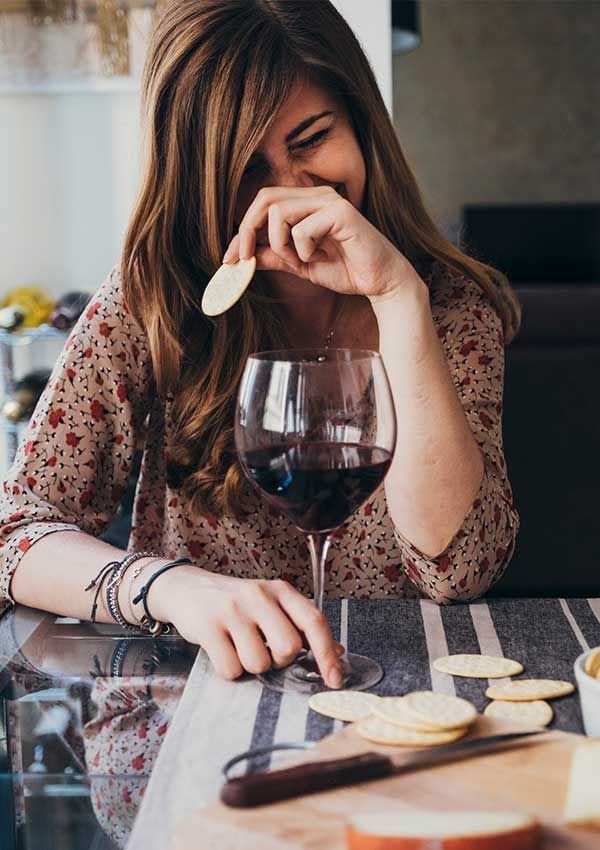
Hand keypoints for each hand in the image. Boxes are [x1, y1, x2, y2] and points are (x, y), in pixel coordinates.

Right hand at [154, 565, 345, 687]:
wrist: (188, 589)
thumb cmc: (237, 603)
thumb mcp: (271, 605)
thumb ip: (301, 626)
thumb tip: (338, 653)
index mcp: (280, 590)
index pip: (314, 621)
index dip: (327, 654)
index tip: (335, 679)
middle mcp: (258, 595)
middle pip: (289, 647)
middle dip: (280, 660)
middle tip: (266, 650)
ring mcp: (232, 609)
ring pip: (259, 663)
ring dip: (251, 666)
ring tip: (240, 647)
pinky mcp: (208, 626)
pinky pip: (231, 669)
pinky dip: (229, 670)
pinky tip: (223, 650)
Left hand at [222, 186, 415, 298]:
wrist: (380, 282)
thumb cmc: (346, 270)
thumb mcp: (300, 265)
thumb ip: (275, 256)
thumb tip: (244, 255)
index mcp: (307, 202)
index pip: (263, 204)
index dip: (241, 230)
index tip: (230, 259)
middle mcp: (317, 195)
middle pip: (265, 200)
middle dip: (247, 231)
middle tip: (244, 259)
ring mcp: (329, 201)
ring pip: (279, 213)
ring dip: (280, 245)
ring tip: (300, 260)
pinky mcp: (340, 213)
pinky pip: (301, 230)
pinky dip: (303, 251)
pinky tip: (320, 258)